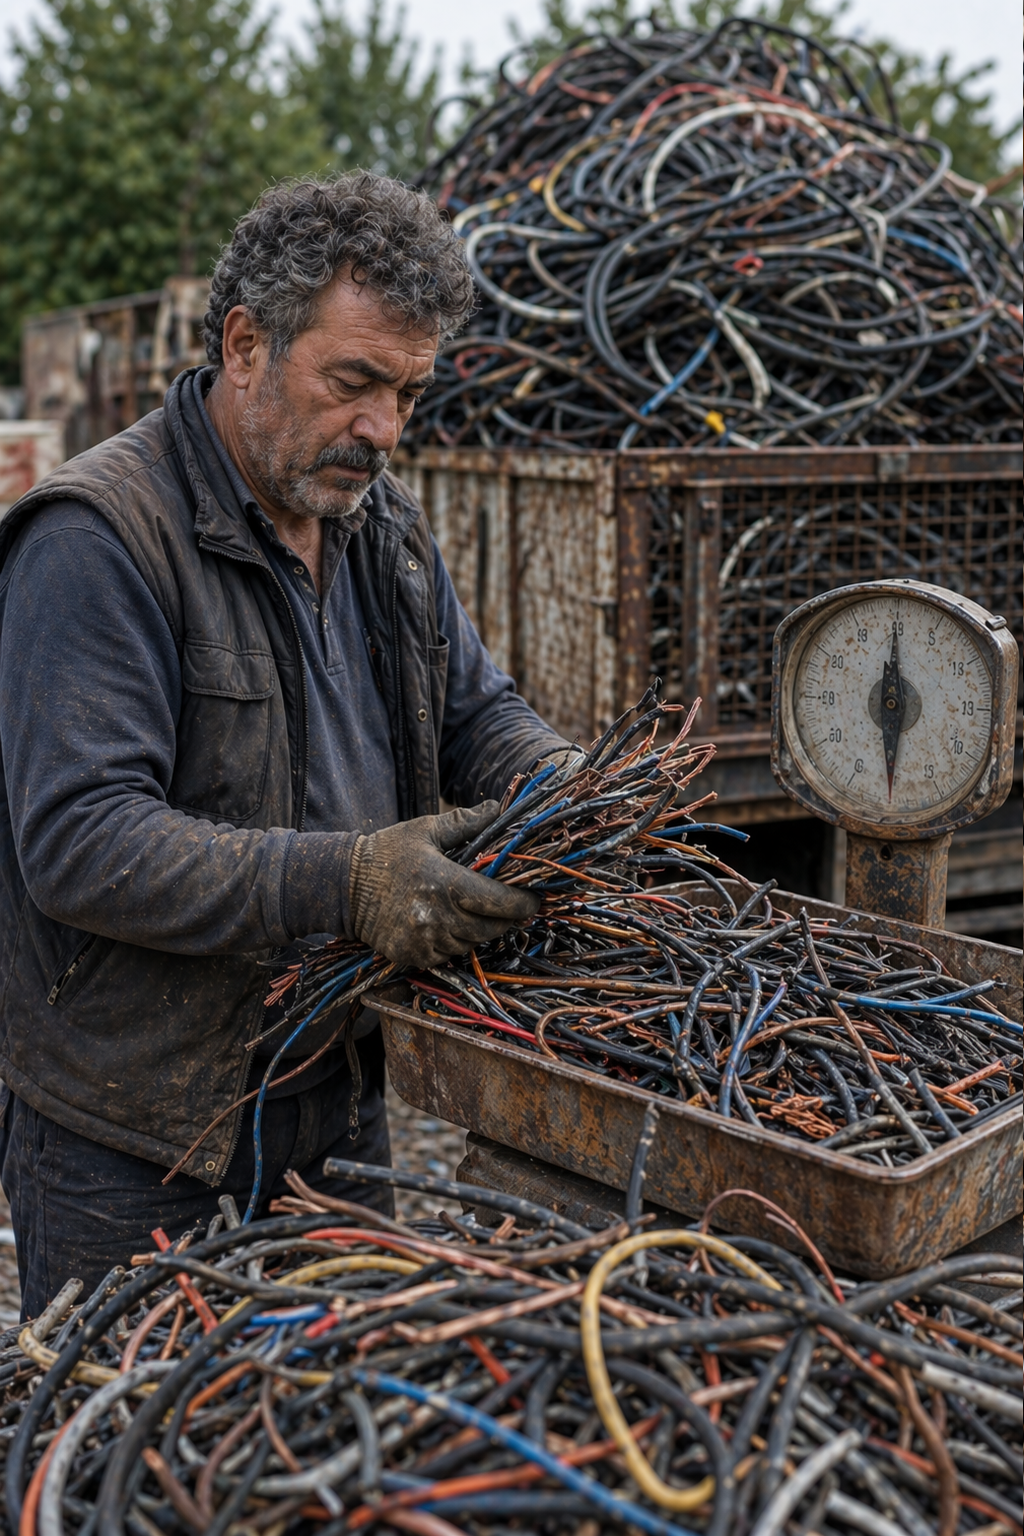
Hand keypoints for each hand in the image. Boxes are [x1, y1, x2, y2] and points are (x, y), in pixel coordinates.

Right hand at [349, 803, 540, 968]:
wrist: (344, 886)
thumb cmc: (388, 852)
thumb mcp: (425, 830)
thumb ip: (464, 823)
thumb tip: (497, 808)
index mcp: (445, 883)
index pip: (499, 902)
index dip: (522, 904)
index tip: (533, 900)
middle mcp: (436, 916)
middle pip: (490, 928)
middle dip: (505, 919)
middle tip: (511, 907)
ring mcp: (423, 940)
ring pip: (470, 944)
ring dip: (478, 931)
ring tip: (473, 911)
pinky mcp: (412, 955)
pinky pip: (447, 955)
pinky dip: (454, 942)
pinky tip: (447, 924)